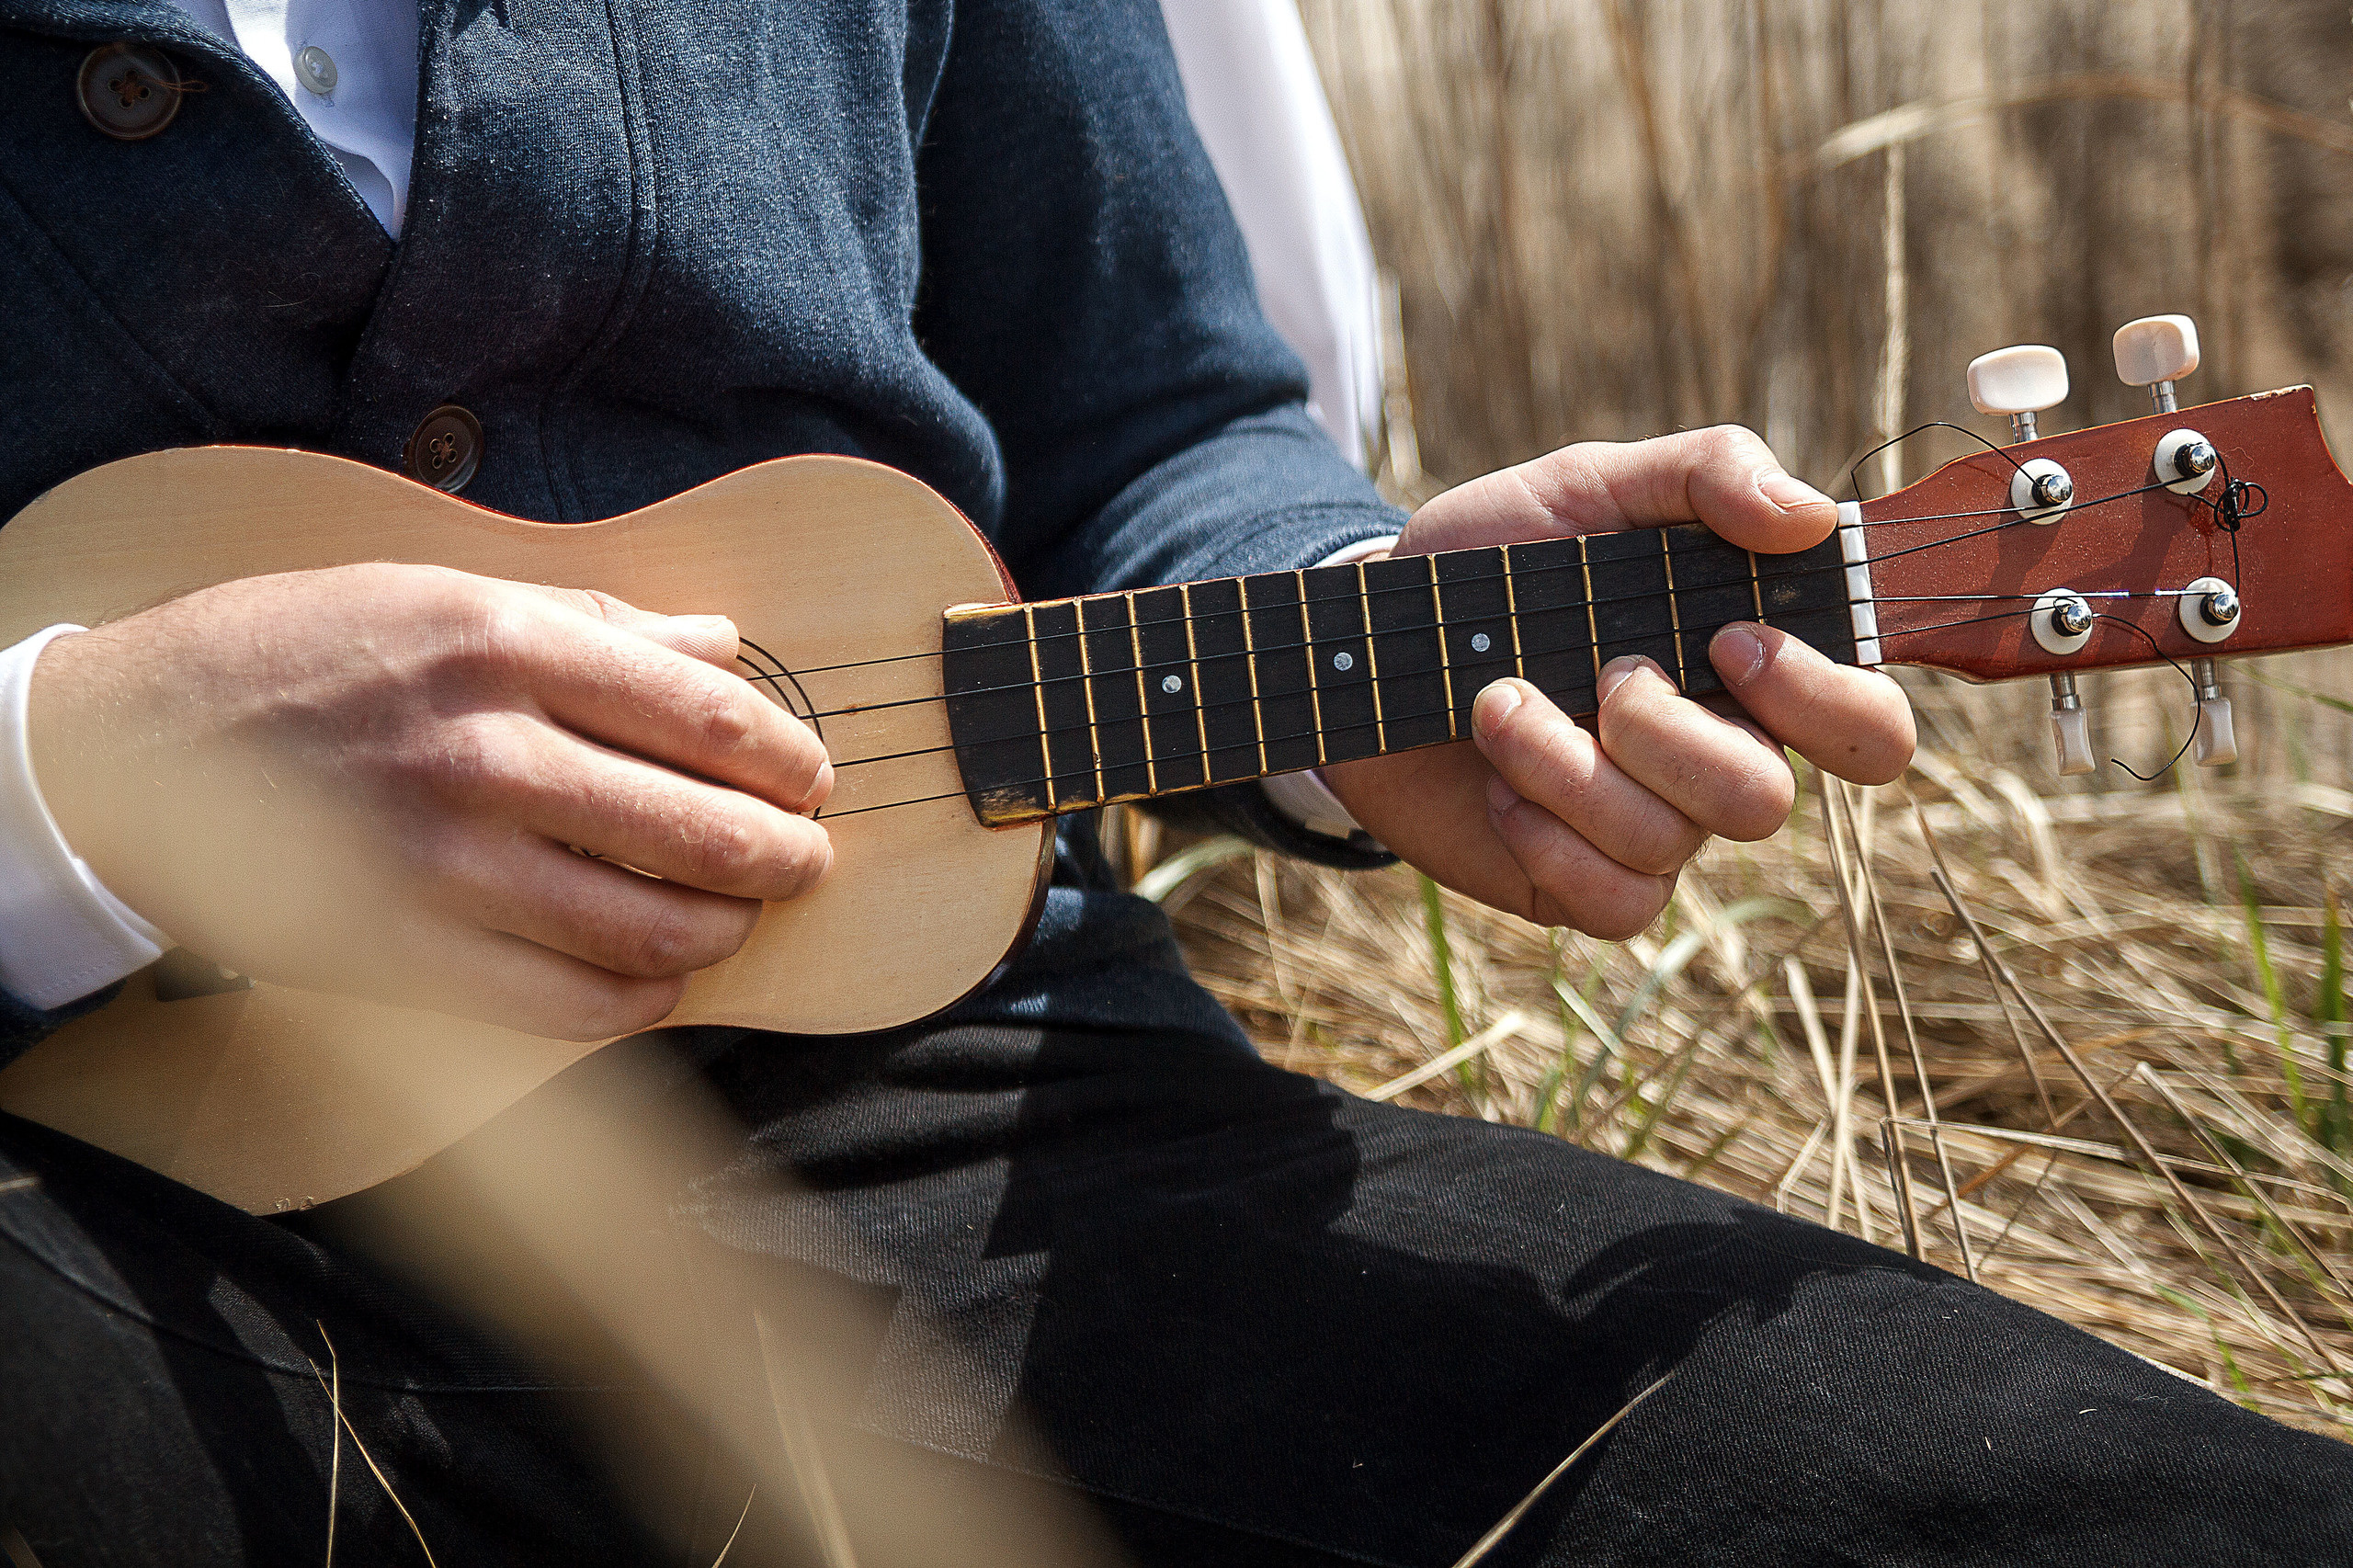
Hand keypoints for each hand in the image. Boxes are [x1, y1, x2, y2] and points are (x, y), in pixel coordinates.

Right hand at [28, 564, 832, 1039]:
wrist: (131, 747)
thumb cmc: (295, 655)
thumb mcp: (437, 594)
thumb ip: (592, 621)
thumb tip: (722, 643)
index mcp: (500, 644)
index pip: (701, 715)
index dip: (782, 758)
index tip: (810, 777)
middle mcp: (482, 752)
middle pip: (695, 828)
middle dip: (780, 856)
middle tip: (805, 860)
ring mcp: (443, 863)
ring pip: (644, 928)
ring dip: (721, 933)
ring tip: (738, 920)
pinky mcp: (405, 953)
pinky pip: (563, 1003)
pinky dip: (638, 1002)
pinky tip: (660, 983)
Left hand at [1320, 426, 1913, 937]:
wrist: (1371, 638)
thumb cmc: (1495, 560)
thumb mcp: (1589, 486)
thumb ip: (1704, 473)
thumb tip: (1808, 516)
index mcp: (1747, 671)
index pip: (1868, 727)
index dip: (1827, 701)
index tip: (1734, 638)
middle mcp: (1715, 757)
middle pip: (1766, 800)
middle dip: (1672, 737)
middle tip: (1606, 673)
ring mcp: (1649, 828)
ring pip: (1669, 842)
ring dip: (1567, 767)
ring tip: (1498, 704)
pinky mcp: (1578, 883)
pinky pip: (1612, 901)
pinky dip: (1547, 837)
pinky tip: (1499, 785)